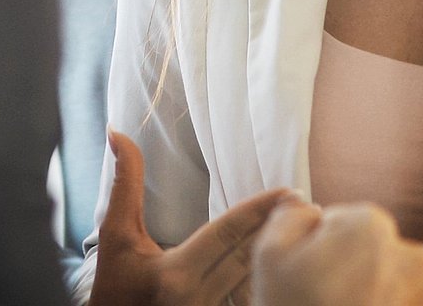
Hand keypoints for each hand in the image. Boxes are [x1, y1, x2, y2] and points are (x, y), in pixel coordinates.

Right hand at [90, 130, 297, 305]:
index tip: (288, 191)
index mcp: (177, 272)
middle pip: (250, 256)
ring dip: (282, 257)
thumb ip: (125, 183)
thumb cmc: (113, 283)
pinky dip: (268, 282)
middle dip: (281, 229)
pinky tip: (289, 265)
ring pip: (256, 282)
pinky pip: (250, 301)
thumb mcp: (115, 234)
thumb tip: (118, 132)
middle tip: (308, 204)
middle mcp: (198, 297)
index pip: (227, 234)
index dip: (260, 210)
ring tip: (309, 230)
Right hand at [250, 202, 422, 305]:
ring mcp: (422, 294)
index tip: (311, 272)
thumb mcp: (268, 252)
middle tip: (325, 295)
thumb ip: (291, 214)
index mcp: (370, 226)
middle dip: (354, 266)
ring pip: (395, 279)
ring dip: (376, 292)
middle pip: (375, 248)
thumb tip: (307, 207)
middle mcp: (407, 254)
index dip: (323, 244)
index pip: (345, 220)